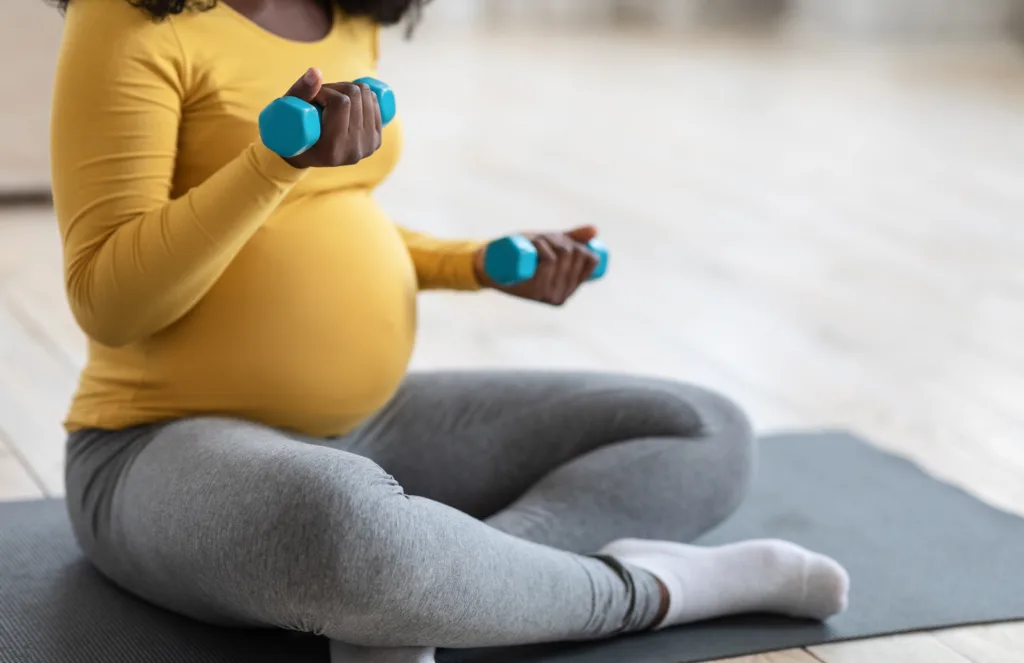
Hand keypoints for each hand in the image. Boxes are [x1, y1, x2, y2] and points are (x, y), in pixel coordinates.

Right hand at [282, 67, 382, 168]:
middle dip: (337, 88)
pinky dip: (362, 95)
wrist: (305, 153)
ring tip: (333, 101)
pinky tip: (348, 103)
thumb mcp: (288, 111)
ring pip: (367, 95)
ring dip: (348, 90)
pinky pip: (375, 102)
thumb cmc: (292, 129)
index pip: (341, 103)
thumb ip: (301, 91)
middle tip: (323, 97)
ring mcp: (368, 147)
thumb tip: (316, 72)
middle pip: (355, 96)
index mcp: (331, 150)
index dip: (326, 91)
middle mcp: (353, 151)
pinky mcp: (376, 141)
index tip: (315, 96)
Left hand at [474, 226, 601, 304]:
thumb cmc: (524, 253)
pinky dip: (543, 247)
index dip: (579, 245)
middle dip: (560, 240)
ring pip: (561, 254)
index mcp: (570, 289)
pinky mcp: (533, 288)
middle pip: (573, 256)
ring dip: (548, 239)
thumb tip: (595, 229)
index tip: (562, 242)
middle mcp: (560, 296)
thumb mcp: (552, 245)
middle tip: (543, 240)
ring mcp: (547, 294)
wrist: (492, 263)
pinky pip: (549, 260)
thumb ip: (575, 240)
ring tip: (535, 243)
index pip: (590, 260)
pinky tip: (537, 247)